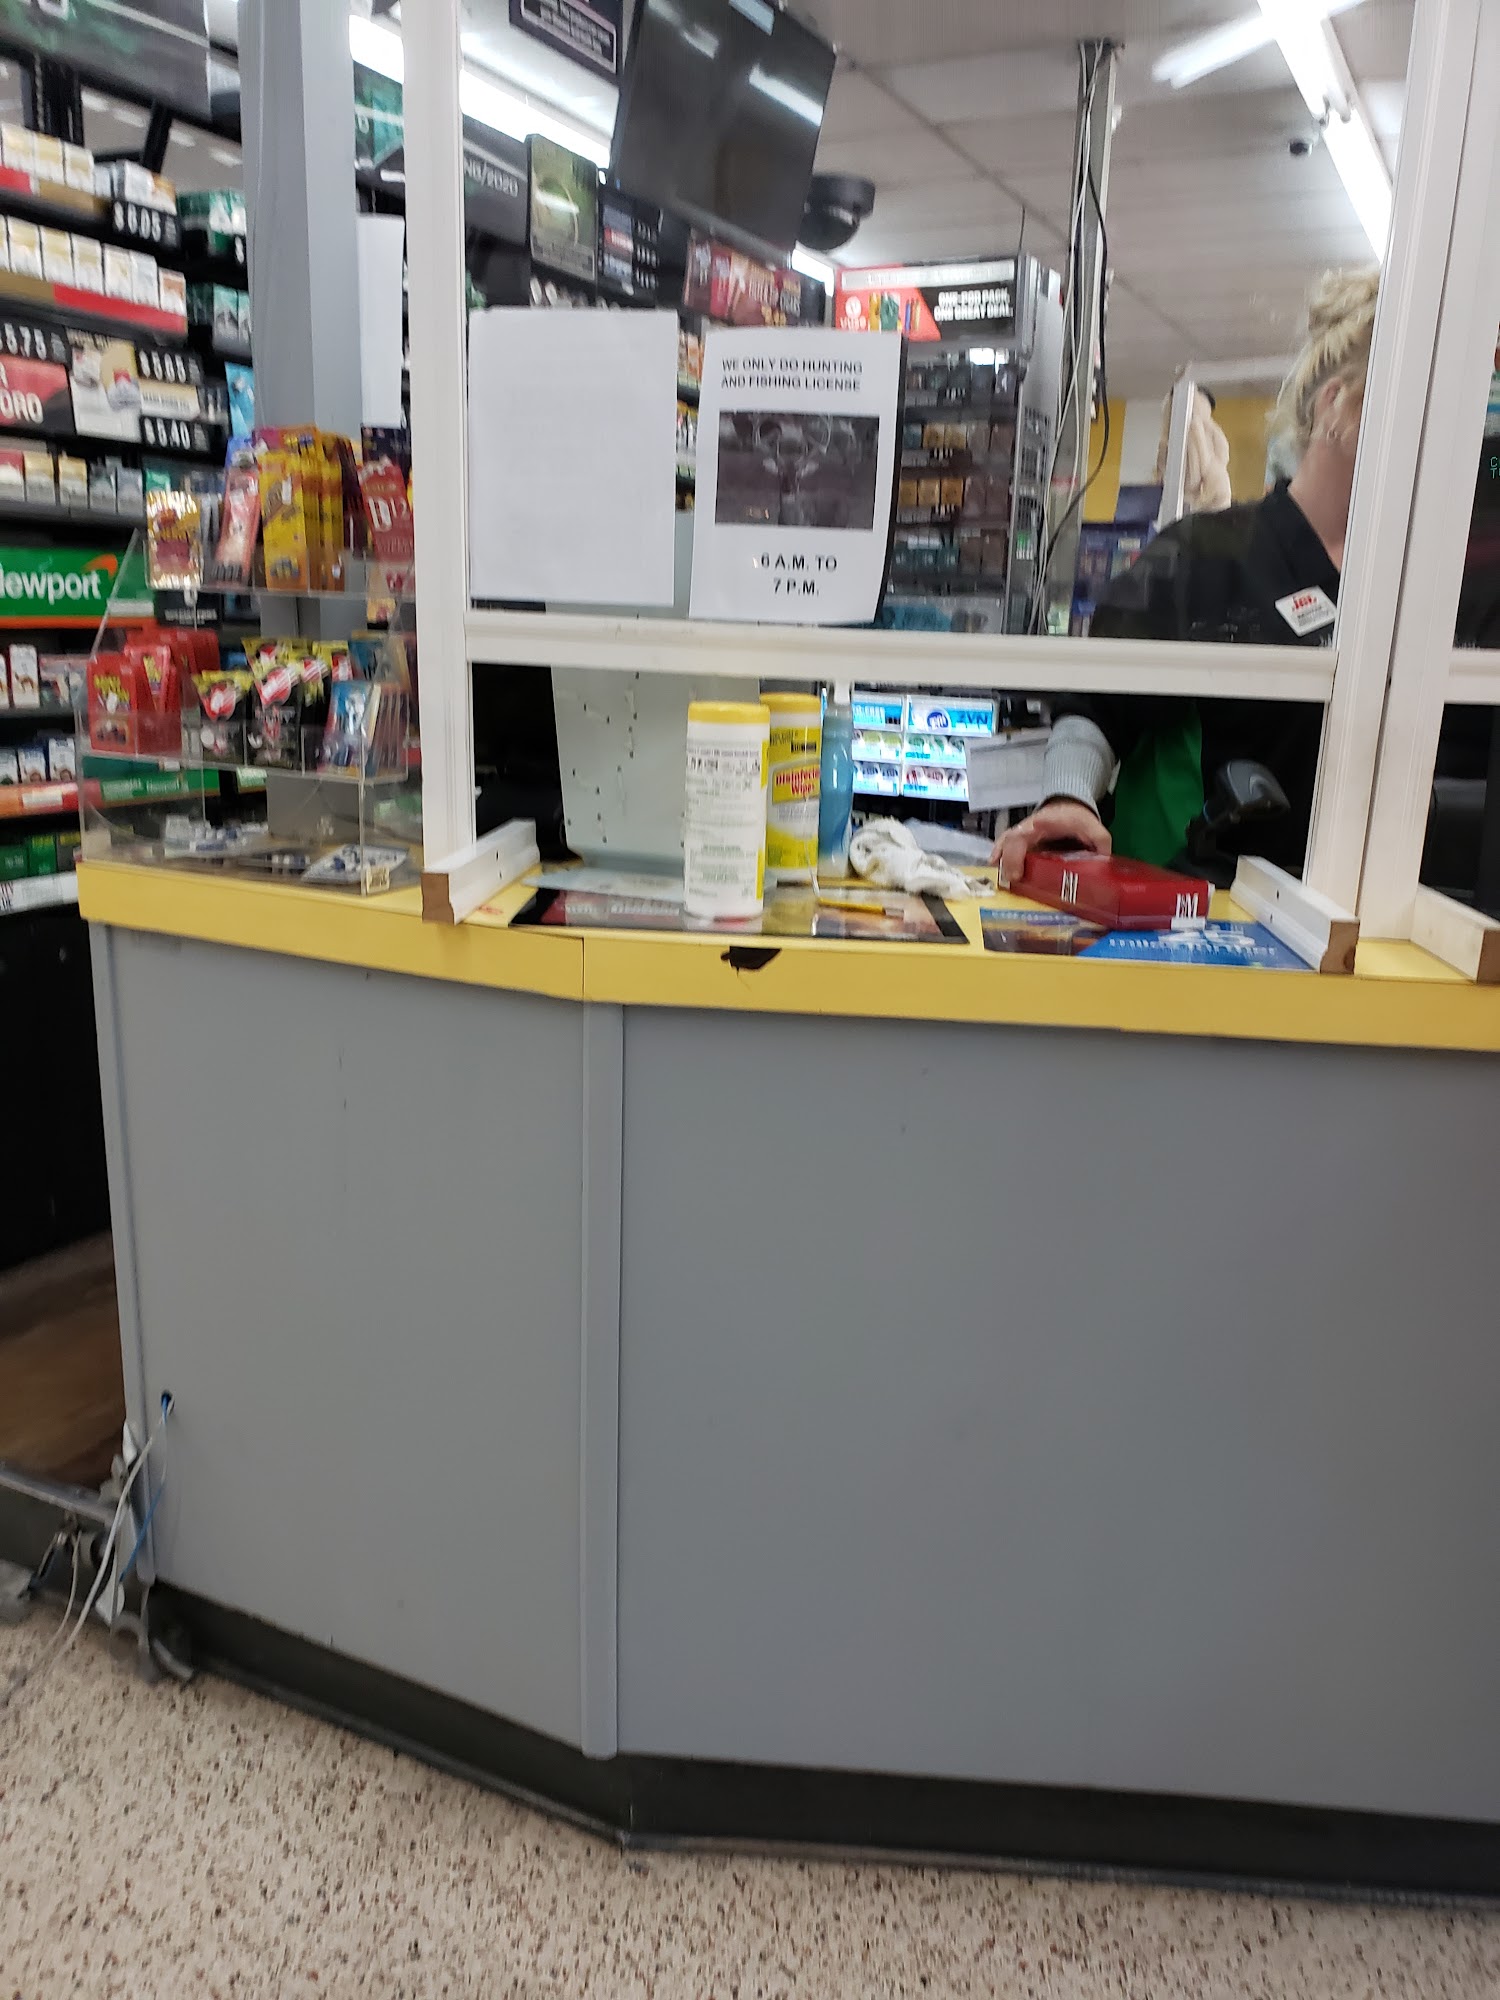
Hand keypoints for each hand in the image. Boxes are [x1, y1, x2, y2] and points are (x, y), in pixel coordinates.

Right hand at [992, 800, 1110, 886]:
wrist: (1066, 807)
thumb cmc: (1077, 818)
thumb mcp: (1092, 827)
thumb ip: (1100, 840)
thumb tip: (1103, 859)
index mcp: (1051, 820)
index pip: (1042, 821)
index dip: (1038, 826)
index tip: (1033, 831)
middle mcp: (1032, 825)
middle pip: (1016, 835)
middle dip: (1012, 855)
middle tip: (1013, 876)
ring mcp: (1023, 832)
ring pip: (1006, 840)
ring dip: (1001, 857)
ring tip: (998, 874)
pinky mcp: (1019, 840)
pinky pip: (1005, 846)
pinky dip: (999, 856)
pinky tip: (995, 869)